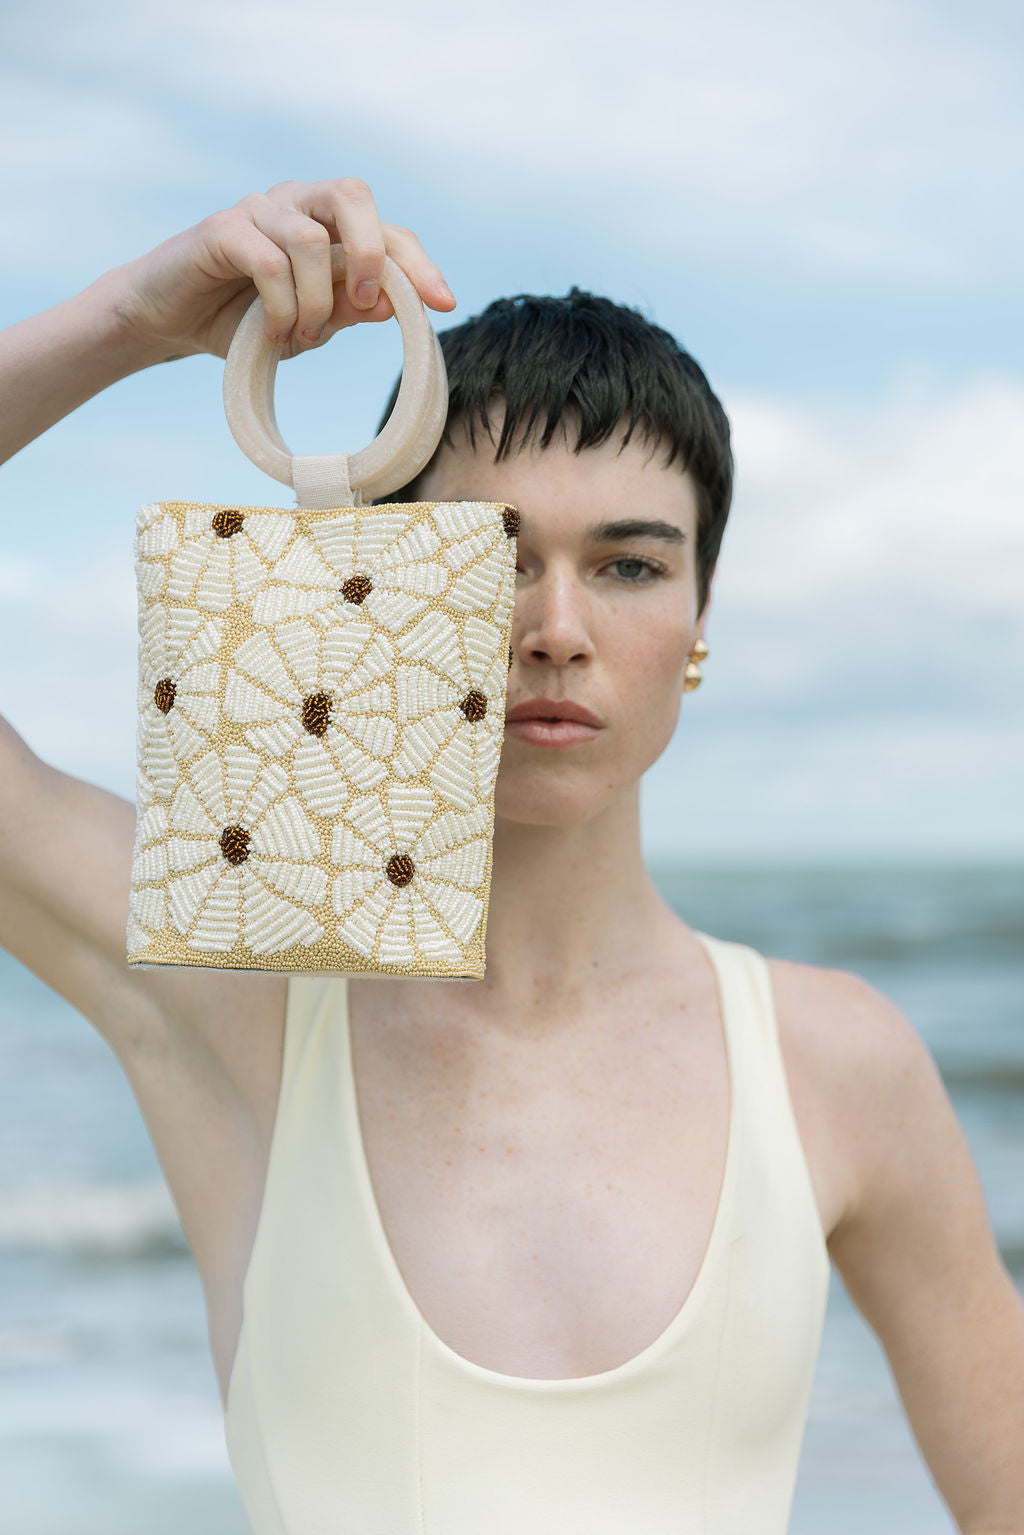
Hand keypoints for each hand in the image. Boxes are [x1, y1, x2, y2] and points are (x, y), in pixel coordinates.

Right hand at [108, 178, 455, 362]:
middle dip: (373, 254)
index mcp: (328, 224)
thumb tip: (396, 304)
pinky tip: (271, 332)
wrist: (170, 321)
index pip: (386, 230)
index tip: (443, 304)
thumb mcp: (310, 324)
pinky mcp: (221, 227)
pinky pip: (268, 259)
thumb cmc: (246, 320)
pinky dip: (279, 304)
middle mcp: (297, 204)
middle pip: (353, 195)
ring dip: (314, 302)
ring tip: (299, 335)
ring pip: (311, 240)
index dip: (418, 263)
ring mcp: (258, 209)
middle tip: (365, 305)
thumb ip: (350, 310)